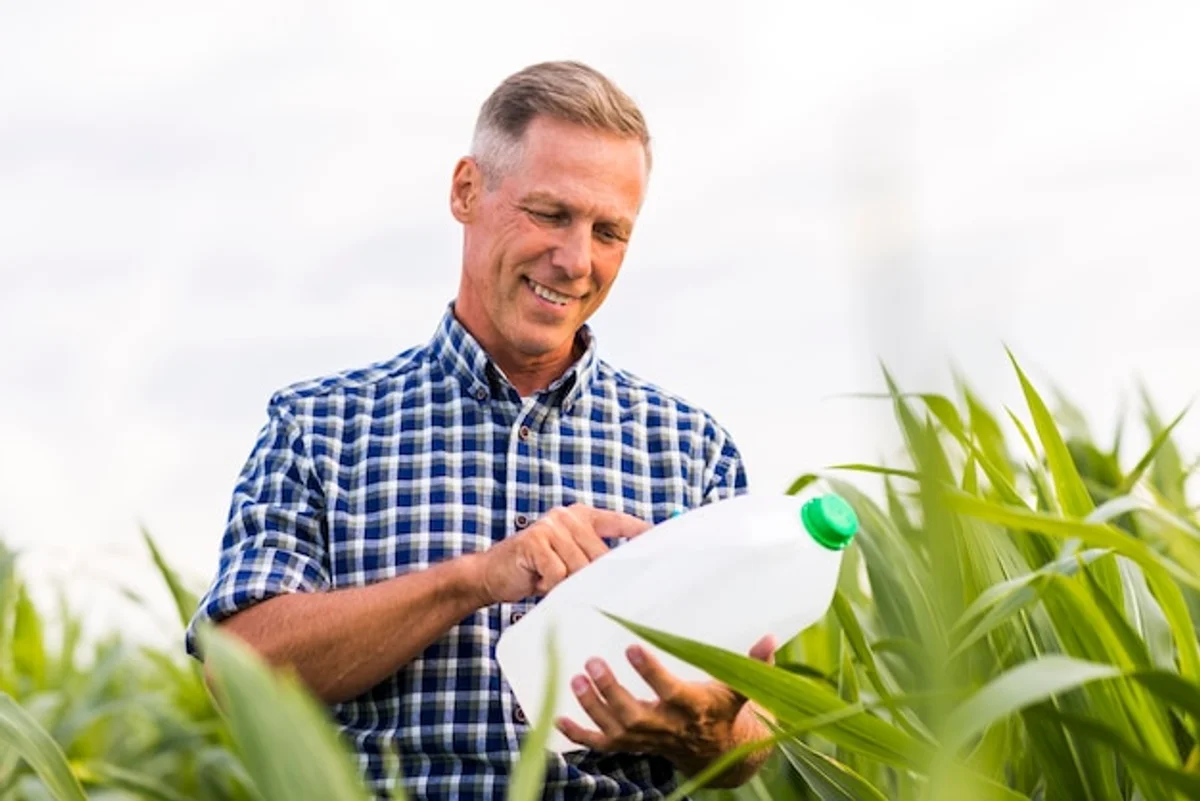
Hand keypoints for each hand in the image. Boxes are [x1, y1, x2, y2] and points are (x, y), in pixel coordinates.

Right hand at [472, 504, 650, 604]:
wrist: (491, 573)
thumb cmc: (534, 570)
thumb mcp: (567, 560)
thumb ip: (592, 558)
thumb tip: (624, 575)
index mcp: (581, 516)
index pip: (619, 522)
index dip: (642, 532)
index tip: (664, 541)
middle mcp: (568, 516)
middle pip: (600, 555)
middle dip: (593, 578)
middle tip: (578, 590)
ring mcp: (551, 526)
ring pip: (579, 567)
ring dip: (567, 584)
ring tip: (549, 582)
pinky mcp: (536, 542)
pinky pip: (558, 574)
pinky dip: (549, 586)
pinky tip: (537, 580)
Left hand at [557, 634, 777, 780]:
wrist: (719, 756)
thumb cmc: (725, 713)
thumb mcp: (739, 690)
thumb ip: (753, 665)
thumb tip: (771, 637)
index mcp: (692, 709)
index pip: (669, 691)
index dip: (650, 673)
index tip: (632, 647)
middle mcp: (666, 727)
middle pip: (634, 714)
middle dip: (611, 691)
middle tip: (592, 662)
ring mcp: (646, 740)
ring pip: (615, 729)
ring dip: (592, 706)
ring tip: (576, 677)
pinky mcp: (632, 746)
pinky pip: (602, 745)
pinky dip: (579, 733)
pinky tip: (558, 716)